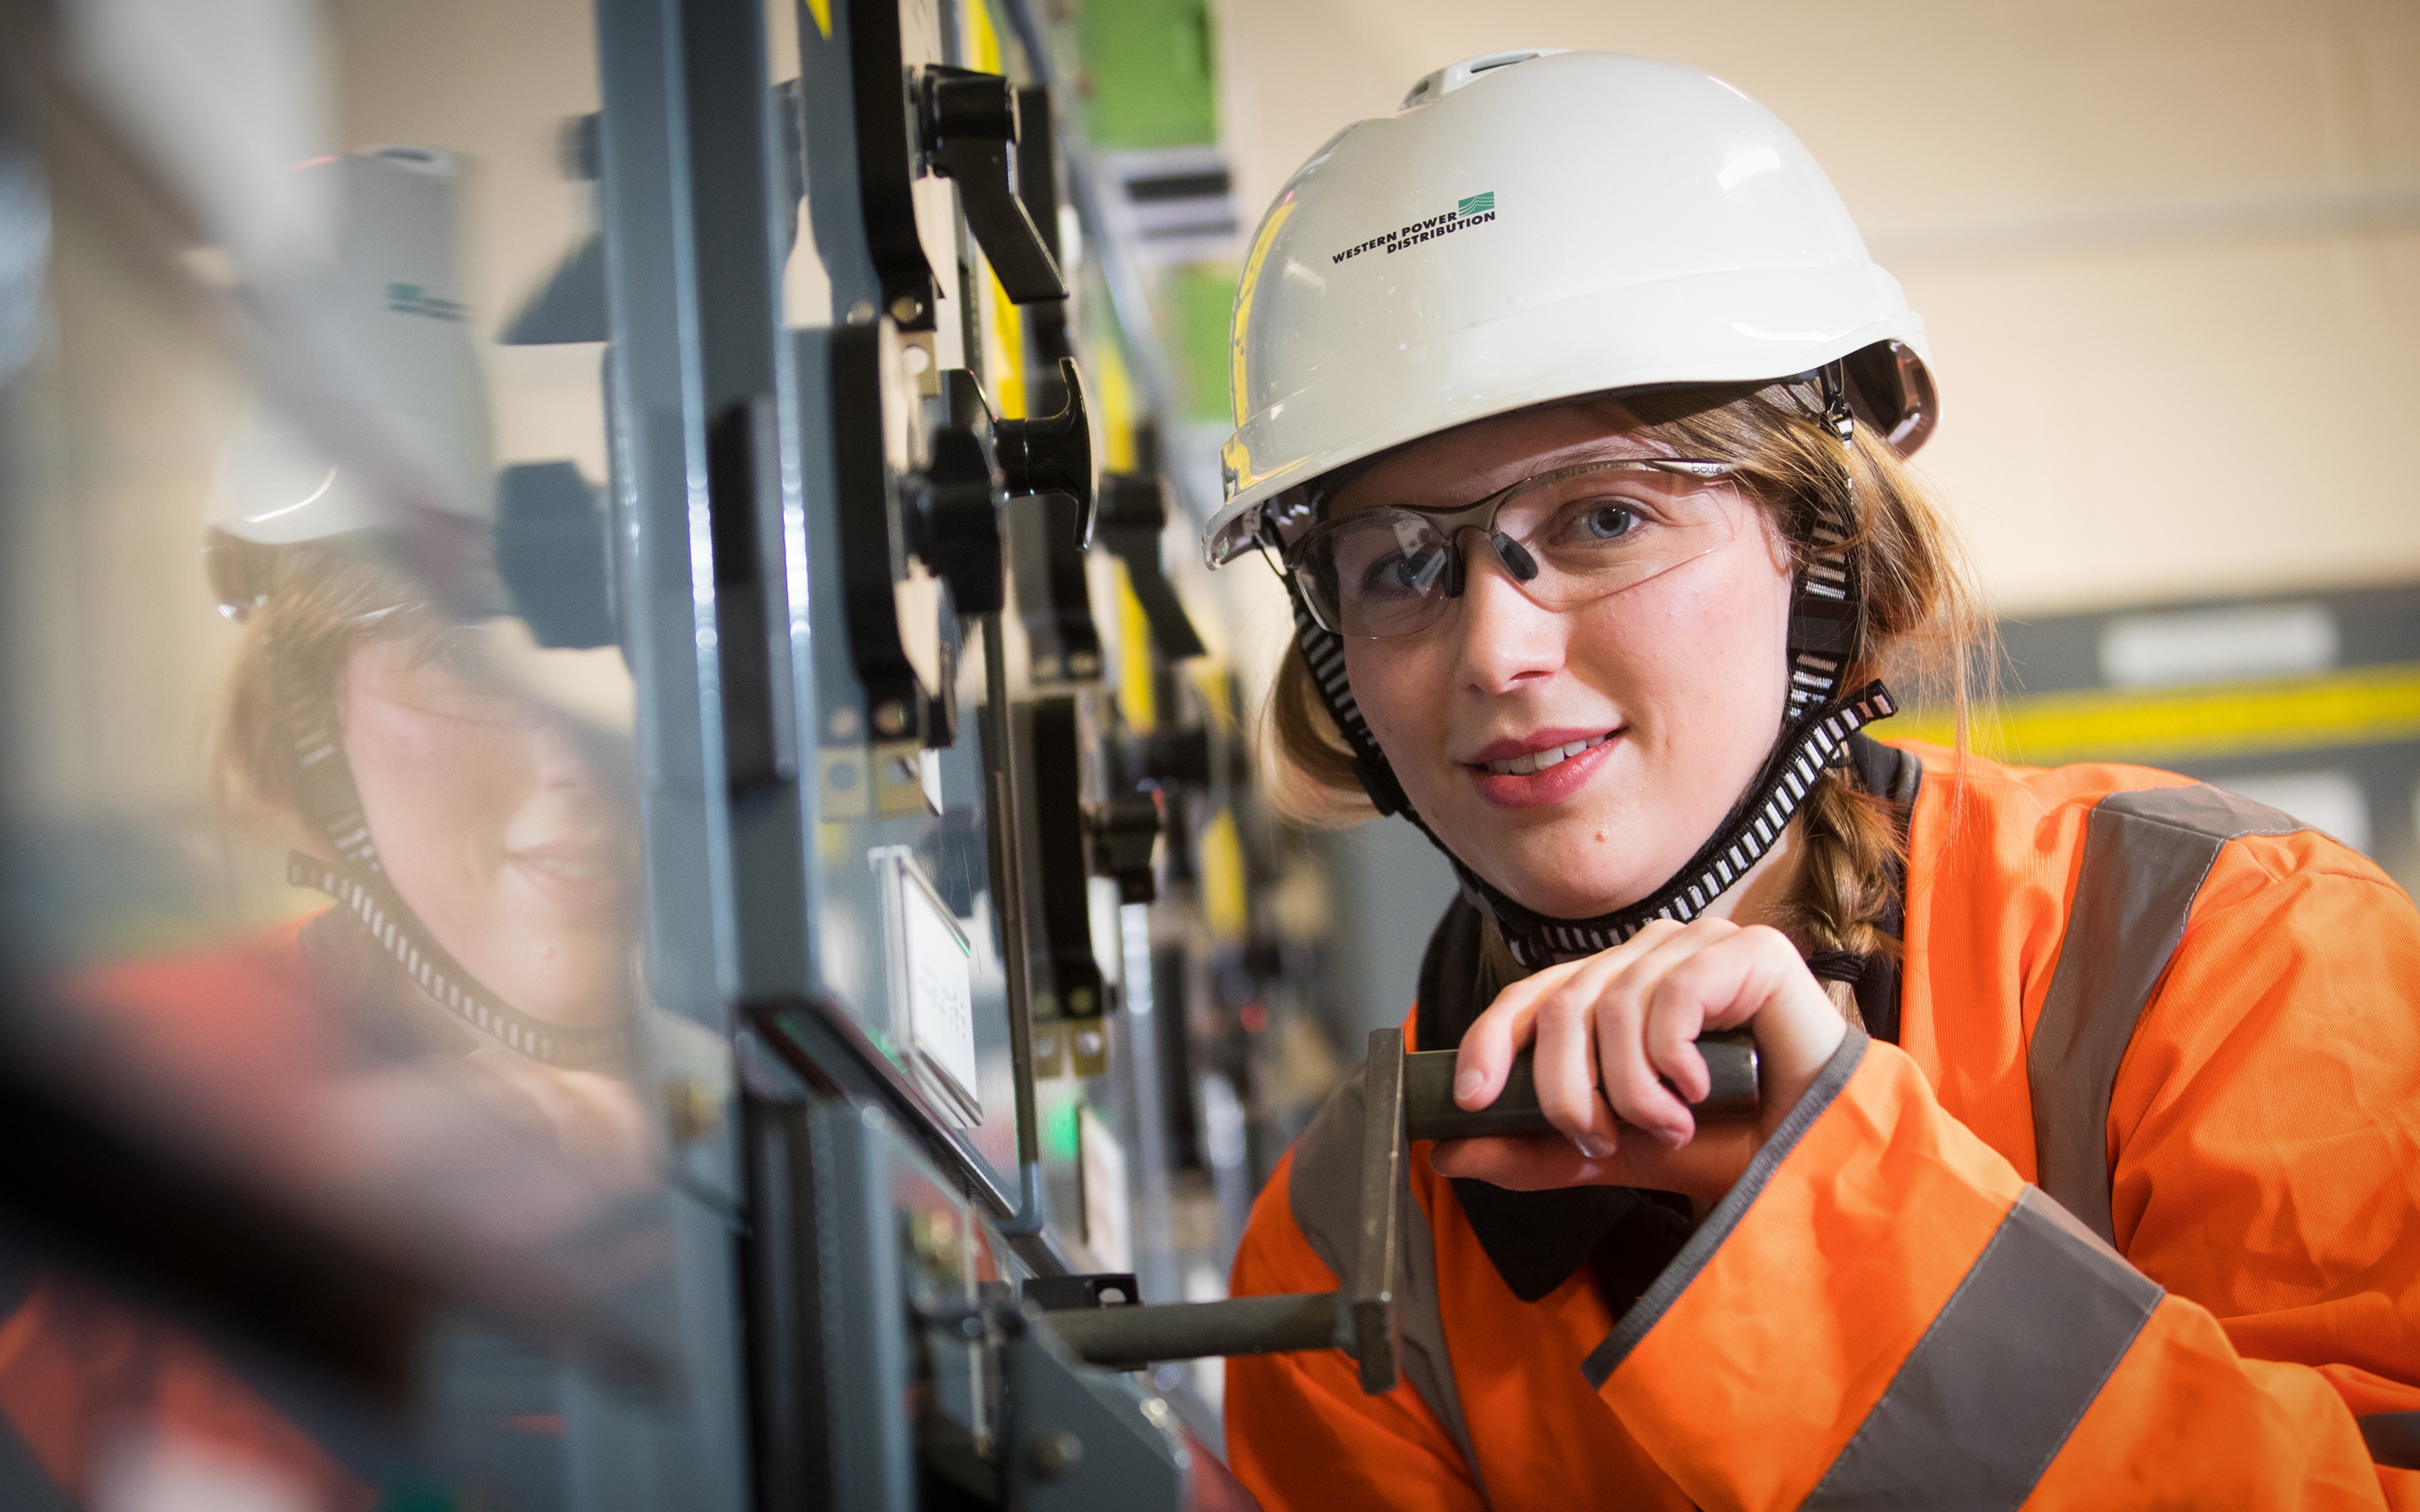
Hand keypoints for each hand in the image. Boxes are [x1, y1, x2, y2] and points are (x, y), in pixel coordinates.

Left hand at [1425, 919, 1846, 1204]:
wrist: (1819, 1160)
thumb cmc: (1731, 1145)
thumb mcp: (1616, 1151)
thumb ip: (1536, 1150)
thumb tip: (1449, 1154)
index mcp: (1615, 986)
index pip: (1531, 995)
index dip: (1490, 1041)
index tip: (1470, 1100)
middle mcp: (1651, 955)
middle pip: (1563, 1005)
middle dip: (1566, 1091)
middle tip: (1601, 1142)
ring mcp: (1701, 946)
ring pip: (1612, 1005)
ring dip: (1629, 1089)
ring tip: (1668, 1128)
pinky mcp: (1749, 952)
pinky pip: (1670, 995)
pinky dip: (1672, 1059)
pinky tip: (1700, 1090)